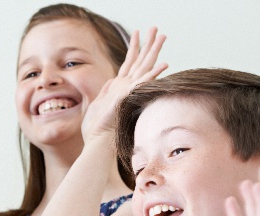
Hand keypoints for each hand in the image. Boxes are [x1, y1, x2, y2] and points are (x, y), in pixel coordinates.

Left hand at [81, 28, 166, 142]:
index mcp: (118, 88)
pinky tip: (165, 64)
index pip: (129, 63)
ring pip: (143, 66)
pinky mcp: (127, 97)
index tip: (139, 34)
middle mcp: (126, 88)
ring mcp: (128, 92)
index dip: (134, 48)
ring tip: (162, 34)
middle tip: (157, 28)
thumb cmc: (95, 129)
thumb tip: (111, 80)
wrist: (98, 142)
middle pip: (140, 60)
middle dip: (149, 43)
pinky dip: (153, 74)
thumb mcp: (96, 104)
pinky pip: (143, 83)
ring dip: (153, 50)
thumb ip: (105, 91)